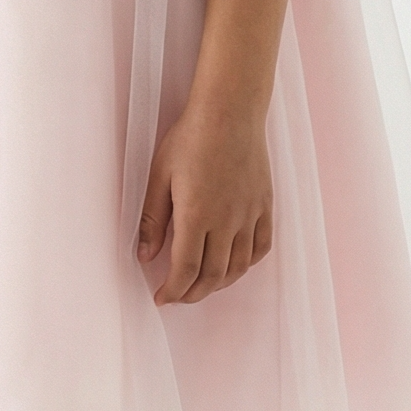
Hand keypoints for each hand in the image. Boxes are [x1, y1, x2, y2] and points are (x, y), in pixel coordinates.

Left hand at [136, 103, 273, 303]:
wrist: (230, 111)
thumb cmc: (191, 138)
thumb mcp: (160, 176)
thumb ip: (153, 219)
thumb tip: (146, 256)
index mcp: (196, 215)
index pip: (186, 270)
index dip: (173, 291)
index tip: (162, 298)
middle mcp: (227, 220)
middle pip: (213, 275)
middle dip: (193, 294)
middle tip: (179, 296)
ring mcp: (250, 214)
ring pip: (238, 266)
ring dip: (219, 283)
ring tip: (202, 285)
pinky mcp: (265, 205)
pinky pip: (261, 246)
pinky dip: (247, 264)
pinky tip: (234, 264)